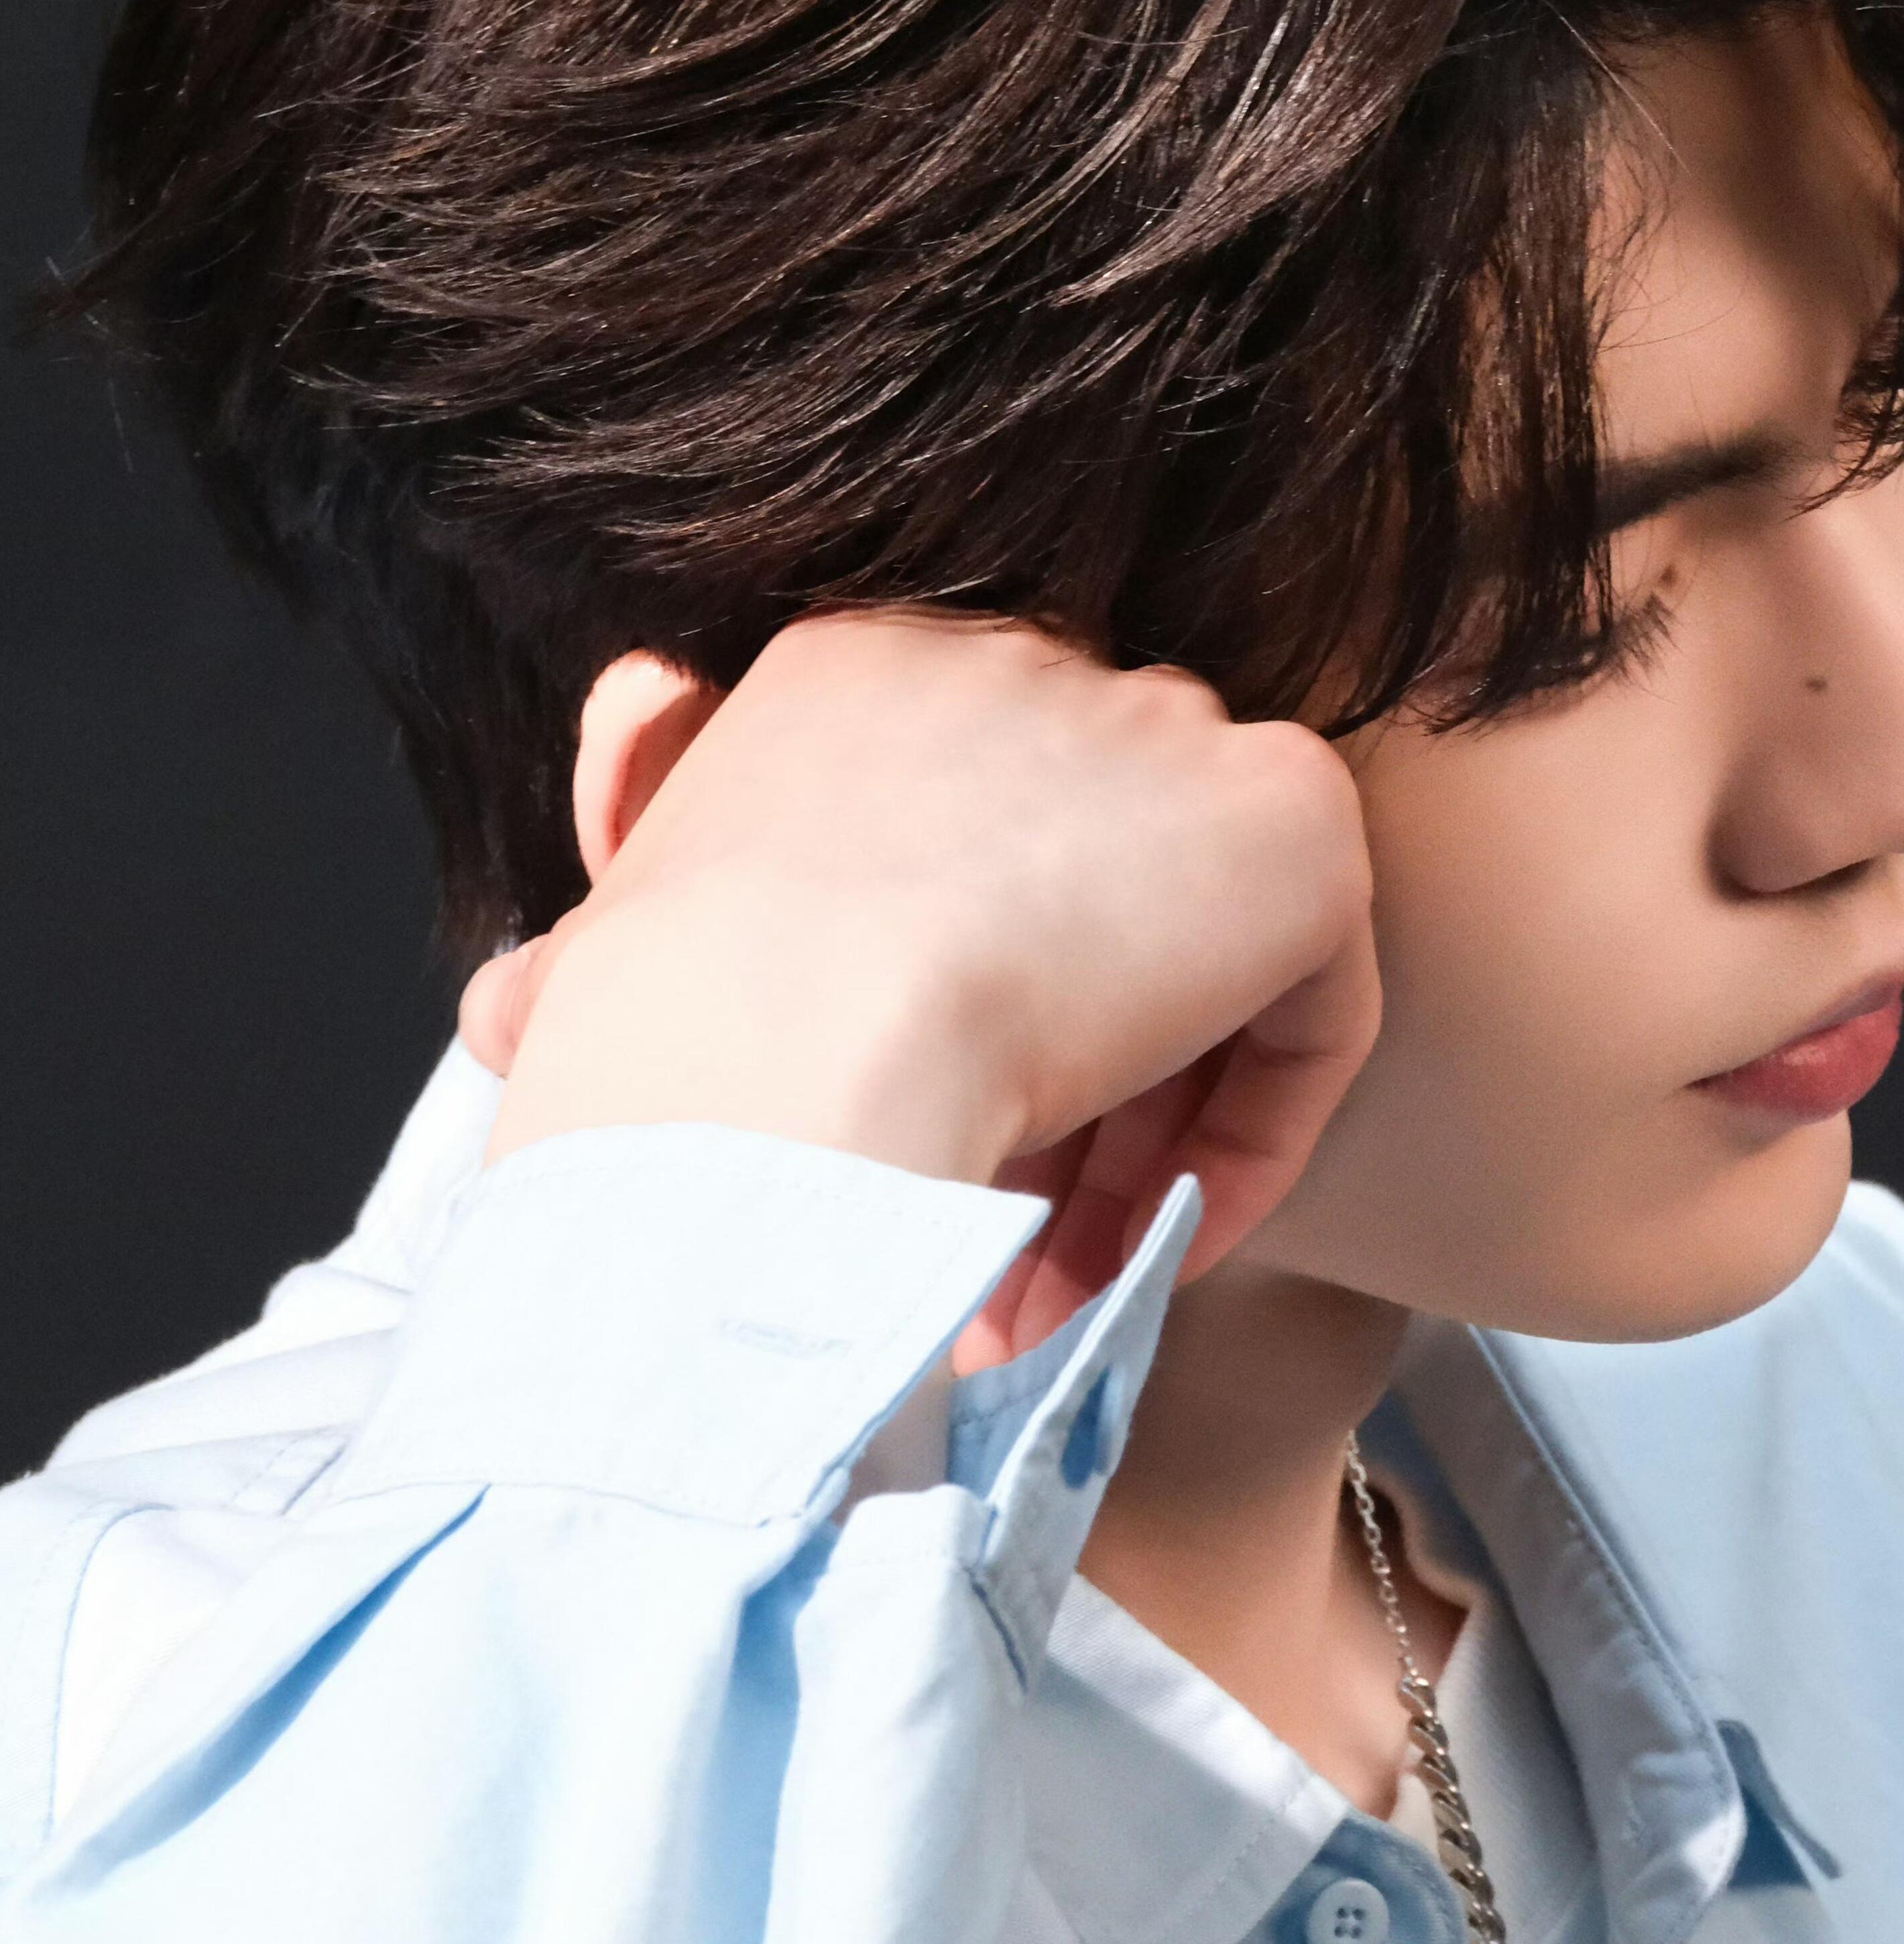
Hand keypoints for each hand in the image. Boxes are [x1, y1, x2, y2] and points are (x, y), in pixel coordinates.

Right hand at [462, 616, 1379, 1355]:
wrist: (768, 1056)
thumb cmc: (655, 1043)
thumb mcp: (603, 950)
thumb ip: (615, 913)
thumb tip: (552, 947)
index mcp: (854, 670)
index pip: (958, 838)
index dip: (946, 1007)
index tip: (907, 1131)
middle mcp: (1018, 658)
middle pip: (1084, 892)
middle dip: (1054, 1086)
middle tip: (1002, 1240)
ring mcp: (1165, 728)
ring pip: (1194, 956)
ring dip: (1137, 1140)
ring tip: (1058, 1285)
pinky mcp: (1289, 822)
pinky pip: (1312, 1000)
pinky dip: (1251, 1136)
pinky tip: (1149, 1243)